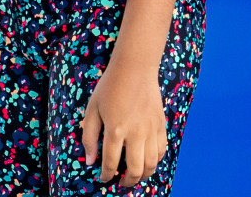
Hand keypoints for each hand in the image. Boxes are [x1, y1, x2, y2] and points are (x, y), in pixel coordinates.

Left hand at [81, 60, 167, 189]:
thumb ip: (89, 136)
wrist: (135, 68)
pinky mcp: (161, 125)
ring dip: (143, 175)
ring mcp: (151, 130)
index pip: (110, 163)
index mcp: (115, 129)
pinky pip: (162, 150)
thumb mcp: (92, 109)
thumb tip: (90, 161)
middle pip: (135, 169)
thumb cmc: (110, 87)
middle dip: (127, 182)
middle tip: (121, 182)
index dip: (106, 175)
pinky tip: (147, 161)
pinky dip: (156, 161)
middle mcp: (135, 133)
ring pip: (152, 164)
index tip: (104, 178)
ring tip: (135, 176)